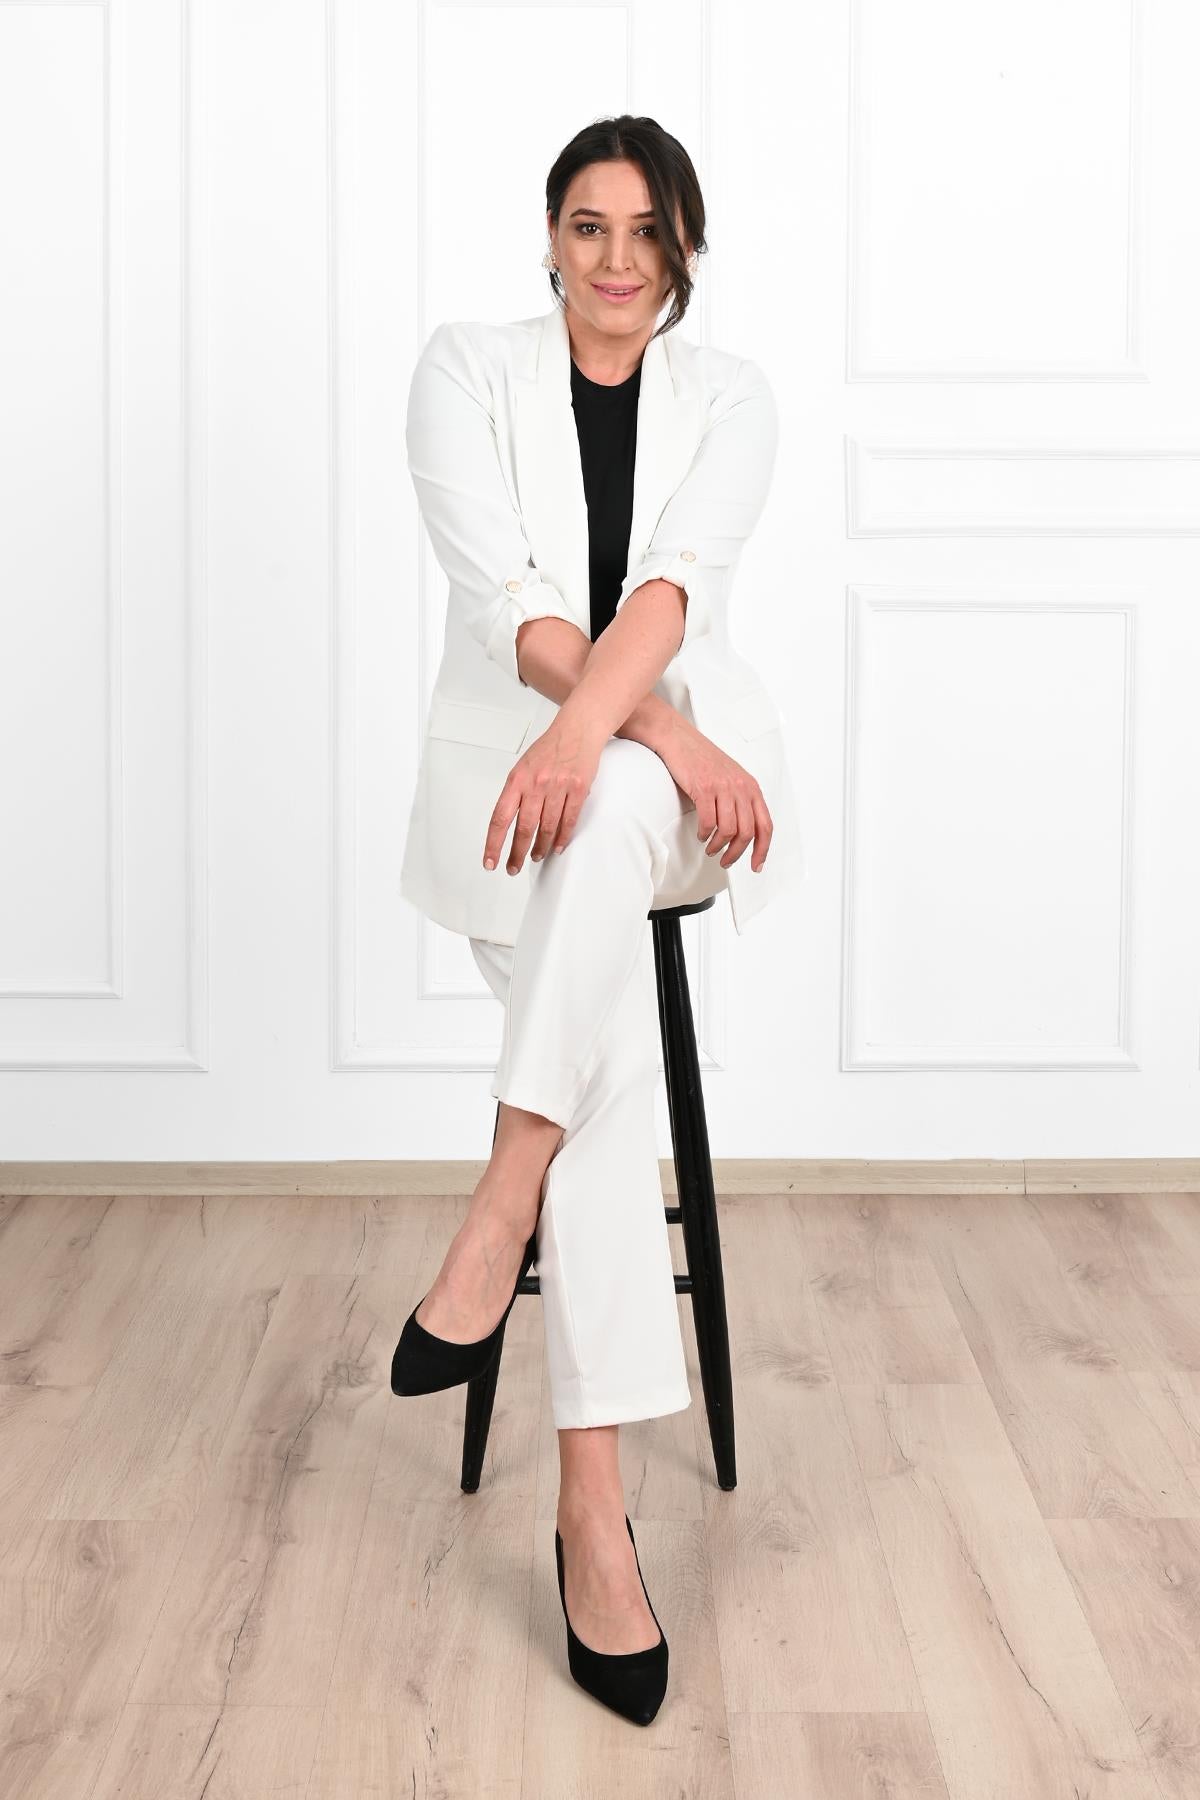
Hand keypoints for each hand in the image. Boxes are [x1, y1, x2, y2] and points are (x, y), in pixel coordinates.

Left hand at [482, 712, 605, 875]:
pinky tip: (556, 847)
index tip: (490, 861)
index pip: (500, 818)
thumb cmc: (549, 749)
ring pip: (547, 828)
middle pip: (524, 828)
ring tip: (535, 857)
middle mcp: (536, 784)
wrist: (577, 730)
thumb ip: (516, 793)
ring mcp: (558, 787)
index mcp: (517, 780)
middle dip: (517, 853)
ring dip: (540, 848)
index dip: (494, 843)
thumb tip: (508, 822)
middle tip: (512, 868)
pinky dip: (562, 838)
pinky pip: (569, 820)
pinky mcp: (578, 789)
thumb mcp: (523, 767)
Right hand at [659, 717, 773, 871]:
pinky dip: (704, 834)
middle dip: (737, 853)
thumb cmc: (703, 759)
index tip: (756, 865)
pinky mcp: (704, 788)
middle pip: (747, 832)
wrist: (679, 739)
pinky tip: (701, 835)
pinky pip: (708, 822)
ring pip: (728, 830)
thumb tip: (743, 831)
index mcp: (751, 787)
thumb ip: (741, 800)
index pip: (766, 825)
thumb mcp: (731, 778)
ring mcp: (723, 787)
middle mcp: (741, 787)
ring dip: (718, 846)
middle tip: (726, 860)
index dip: (762, 849)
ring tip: (711, 848)